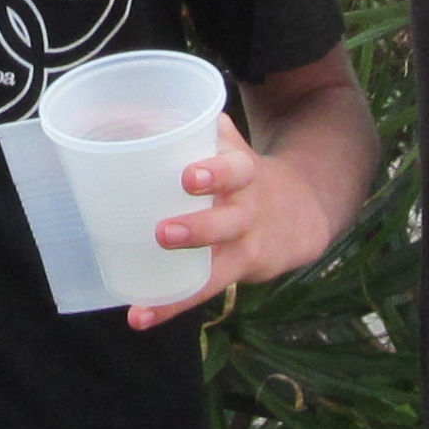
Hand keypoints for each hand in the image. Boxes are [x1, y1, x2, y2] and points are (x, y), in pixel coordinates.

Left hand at [127, 114, 342, 329]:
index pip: (235, 168)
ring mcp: (244, 244)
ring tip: (145, 299)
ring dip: (184, 284)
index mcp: (243, 171)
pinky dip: (172, 305)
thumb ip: (187, 126)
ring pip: (220, 266)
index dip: (215, 173)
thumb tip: (126, 111)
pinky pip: (205, 290)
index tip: (188, 178)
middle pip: (229, 220)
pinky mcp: (239, 271)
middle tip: (164, 231)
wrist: (303, 210)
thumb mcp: (228, 145)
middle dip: (199, 228)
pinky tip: (141, 316)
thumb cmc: (242, 171)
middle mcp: (248, 209)